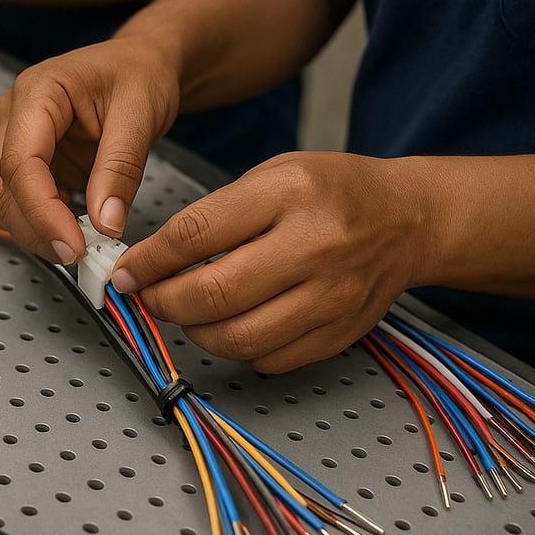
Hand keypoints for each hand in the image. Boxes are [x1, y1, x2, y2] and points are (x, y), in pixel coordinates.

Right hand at [0, 37, 181, 264]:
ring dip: (39, 230)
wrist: (143, 64)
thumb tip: (106, 223)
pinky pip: (26, 201)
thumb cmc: (140, 73)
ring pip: (8, 199)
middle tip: (82, 255)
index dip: (42, 211)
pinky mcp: (33, 160)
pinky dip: (48, 224)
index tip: (73, 244)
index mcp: (37, 92)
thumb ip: (120, 170)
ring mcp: (18, 138)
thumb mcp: (141, 114)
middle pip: (5, 186)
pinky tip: (78, 229)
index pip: (21, 162)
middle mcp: (16, 114)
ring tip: (84, 244)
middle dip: (38, 228)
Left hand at [111, 152, 426, 372]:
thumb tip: (151, 261)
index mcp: (288, 193)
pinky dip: (238, 350)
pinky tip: (232, 326)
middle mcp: (315, 244)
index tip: (126, 272)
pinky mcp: (342, 332)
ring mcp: (333, 294)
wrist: (409, 219)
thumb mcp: (270, 175)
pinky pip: (271, 359)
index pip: (196, 235)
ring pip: (240, 337)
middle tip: (147, 297)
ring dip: (195, 332)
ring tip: (186, 313)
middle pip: (215, 293)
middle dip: (164, 302)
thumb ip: (213, 216)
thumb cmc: (332, 190)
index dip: (148, 261)